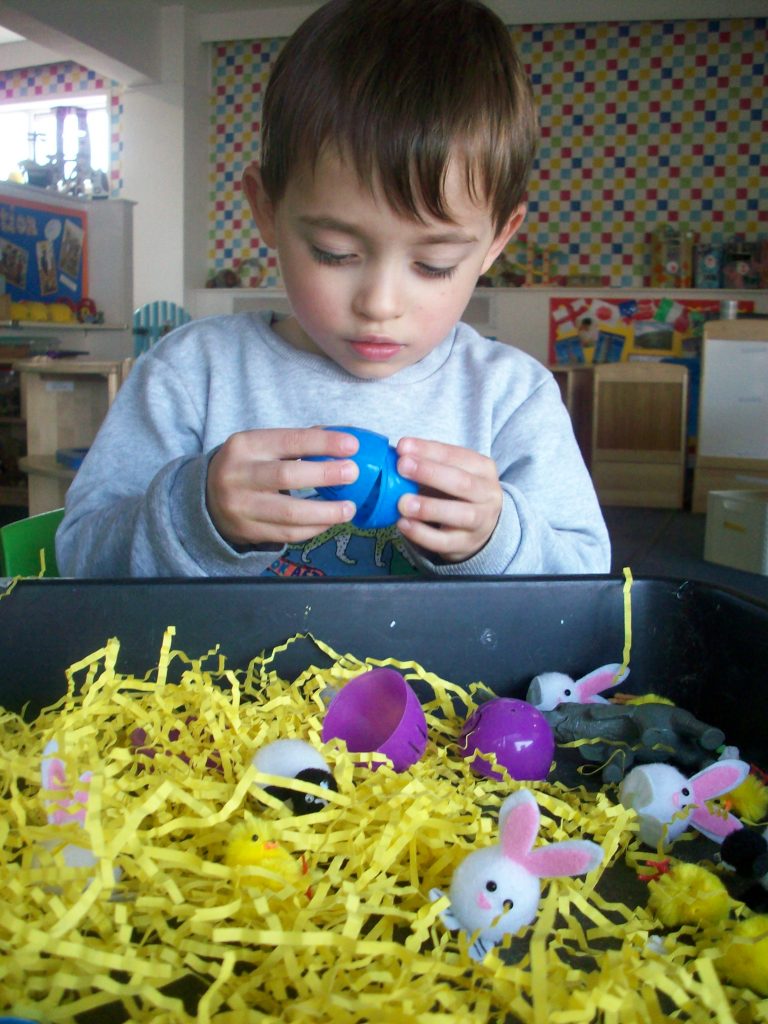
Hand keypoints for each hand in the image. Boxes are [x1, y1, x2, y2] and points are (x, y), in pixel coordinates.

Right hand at [206, 427, 358, 547]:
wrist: (206, 499)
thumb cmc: (247, 467)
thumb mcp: (261, 447)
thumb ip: (296, 443)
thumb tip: (340, 439)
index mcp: (245, 445)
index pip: (289, 441)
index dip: (323, 443)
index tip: (351, 445)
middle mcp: (238, 475)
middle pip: (287, 476)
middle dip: (325, 475)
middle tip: (353, 473)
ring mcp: (240, 506)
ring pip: (289, 513)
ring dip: (325, 512)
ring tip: (349, 508)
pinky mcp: (247, 531)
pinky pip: (287, 533)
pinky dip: (313, 529)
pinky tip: (329, 522)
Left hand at [395, 437, 501, 562]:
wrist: (480, 525)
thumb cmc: (457, 492)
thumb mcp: (449, 472)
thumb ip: (427, 463)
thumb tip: (397, 454)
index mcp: (483, 468)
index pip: (457, 456)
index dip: (429, 450)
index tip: (403, 447)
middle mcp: (488, 494)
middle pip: (462, 483)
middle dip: (430, 473)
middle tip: (402, 467)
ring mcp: (481, 521)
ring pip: (460, 514)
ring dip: (429, 507)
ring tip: (402, 503)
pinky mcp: (467, 544)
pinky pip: (445, 541)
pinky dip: (422, 534)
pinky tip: (403, 524)